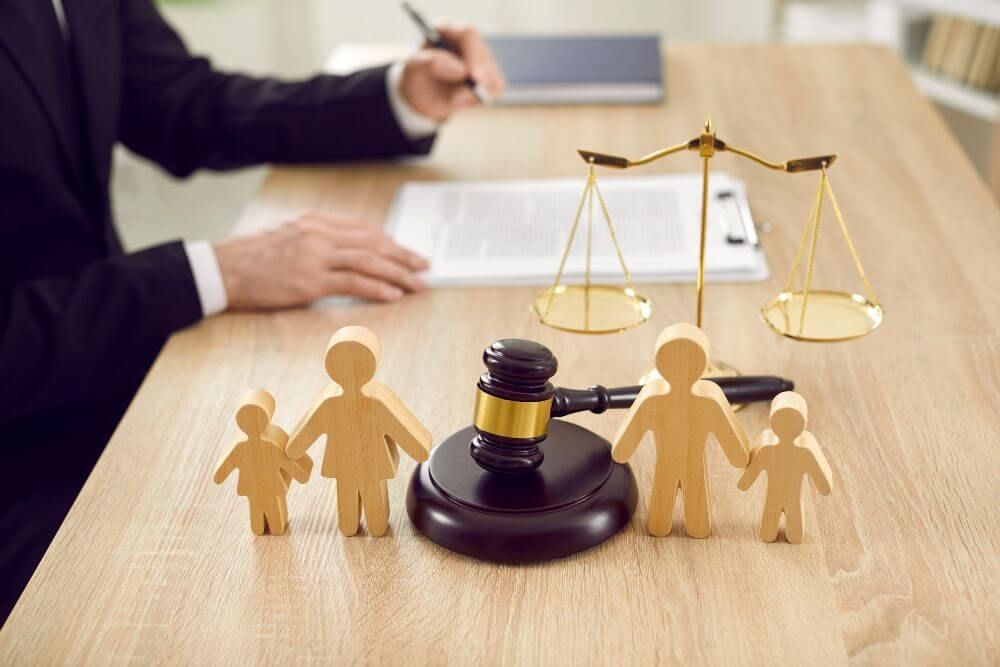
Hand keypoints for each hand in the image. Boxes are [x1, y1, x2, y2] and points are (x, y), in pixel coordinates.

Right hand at [214, 212, 428, 309]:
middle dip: (403, 256)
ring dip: (399, 273)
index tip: (408, 252)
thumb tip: (346, 252)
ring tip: (418, 283)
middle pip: (373, 243)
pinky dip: (377, 288)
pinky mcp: (310, 280)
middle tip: (424, 266)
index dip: (391, 242)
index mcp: (316, 221)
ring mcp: (315, 255)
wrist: (222, 268)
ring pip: (369, 262)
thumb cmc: (251, 257)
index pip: (364, 230)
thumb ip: (317, 240)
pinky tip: (394, 294)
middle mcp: (319, 233)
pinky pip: (353, 282)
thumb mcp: (288, 236)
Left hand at [398, 23, 505, 121]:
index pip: (468, 36)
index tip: (472, 75)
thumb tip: (462, 70)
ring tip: (454, 100)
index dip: (473, 55)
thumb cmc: (416, 77)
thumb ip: (431, 64)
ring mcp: (481, 59)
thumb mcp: (413, 68)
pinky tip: (463, 101)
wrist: (421, 97)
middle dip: (481, 75)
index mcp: (448, 31)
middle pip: (485, 54)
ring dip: (478, 91)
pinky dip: (484, 97)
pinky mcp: (489, 77)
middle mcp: (468, 42)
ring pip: (492, 73)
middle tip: (475, 93)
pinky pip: (497, 87)